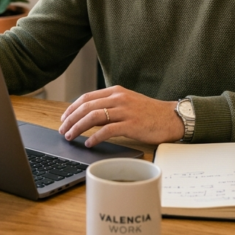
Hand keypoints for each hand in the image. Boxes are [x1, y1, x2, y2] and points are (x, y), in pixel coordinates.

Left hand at [58, 86, 183, 147]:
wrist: (171, 118)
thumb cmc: (149, 113)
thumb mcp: (127, 104)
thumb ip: (109, 108)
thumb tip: (89, 117)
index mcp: (116, 91)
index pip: (87, 97)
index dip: (72, 108)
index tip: (64, 118)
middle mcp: (119, 98)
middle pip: (87, 107)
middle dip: (71, 119)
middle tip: (63, 130)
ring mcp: (125, 111)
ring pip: (93, 117)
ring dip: (78, 128)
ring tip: (71, 137)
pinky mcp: (131, 124)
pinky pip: (107, 130)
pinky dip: (95, 137)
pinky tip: (89, 143)